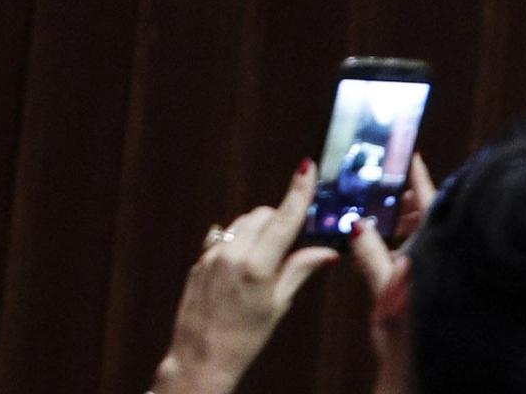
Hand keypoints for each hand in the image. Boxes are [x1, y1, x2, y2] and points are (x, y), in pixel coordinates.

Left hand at [149, 162, 338, 393]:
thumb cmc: (244, 338)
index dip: (298, 192)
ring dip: (258, 229)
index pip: (284, 219)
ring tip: (267, 260)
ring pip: (241, 224)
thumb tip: (326, 252)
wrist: (200, 357)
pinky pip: (223, 238)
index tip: (306, 168)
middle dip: (279, 220)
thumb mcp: (278, 305)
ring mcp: (211, 254)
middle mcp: (232, 252)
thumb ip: (299, 270)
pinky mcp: (199, 260)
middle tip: (293, 241)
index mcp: (257, 265)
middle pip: (261, 215)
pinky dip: (239, 243)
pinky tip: (244, 267)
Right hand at [347, 152, 433, 378]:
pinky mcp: (428, 286)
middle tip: (384, 187)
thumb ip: (370, 255)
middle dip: (404, 201)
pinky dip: (399, 244)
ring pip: (420, 237)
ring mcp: (435, 272)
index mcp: (434, 253)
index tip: (412, 155)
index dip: (419, 178)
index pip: (430, 204)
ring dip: (400, 223)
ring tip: (378, 213)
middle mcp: (439, 258)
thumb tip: (357, 224)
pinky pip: (414, 254)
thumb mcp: (384, 290)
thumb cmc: (408, 336)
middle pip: (426, 218)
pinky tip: (379, 245)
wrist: (416, 372)